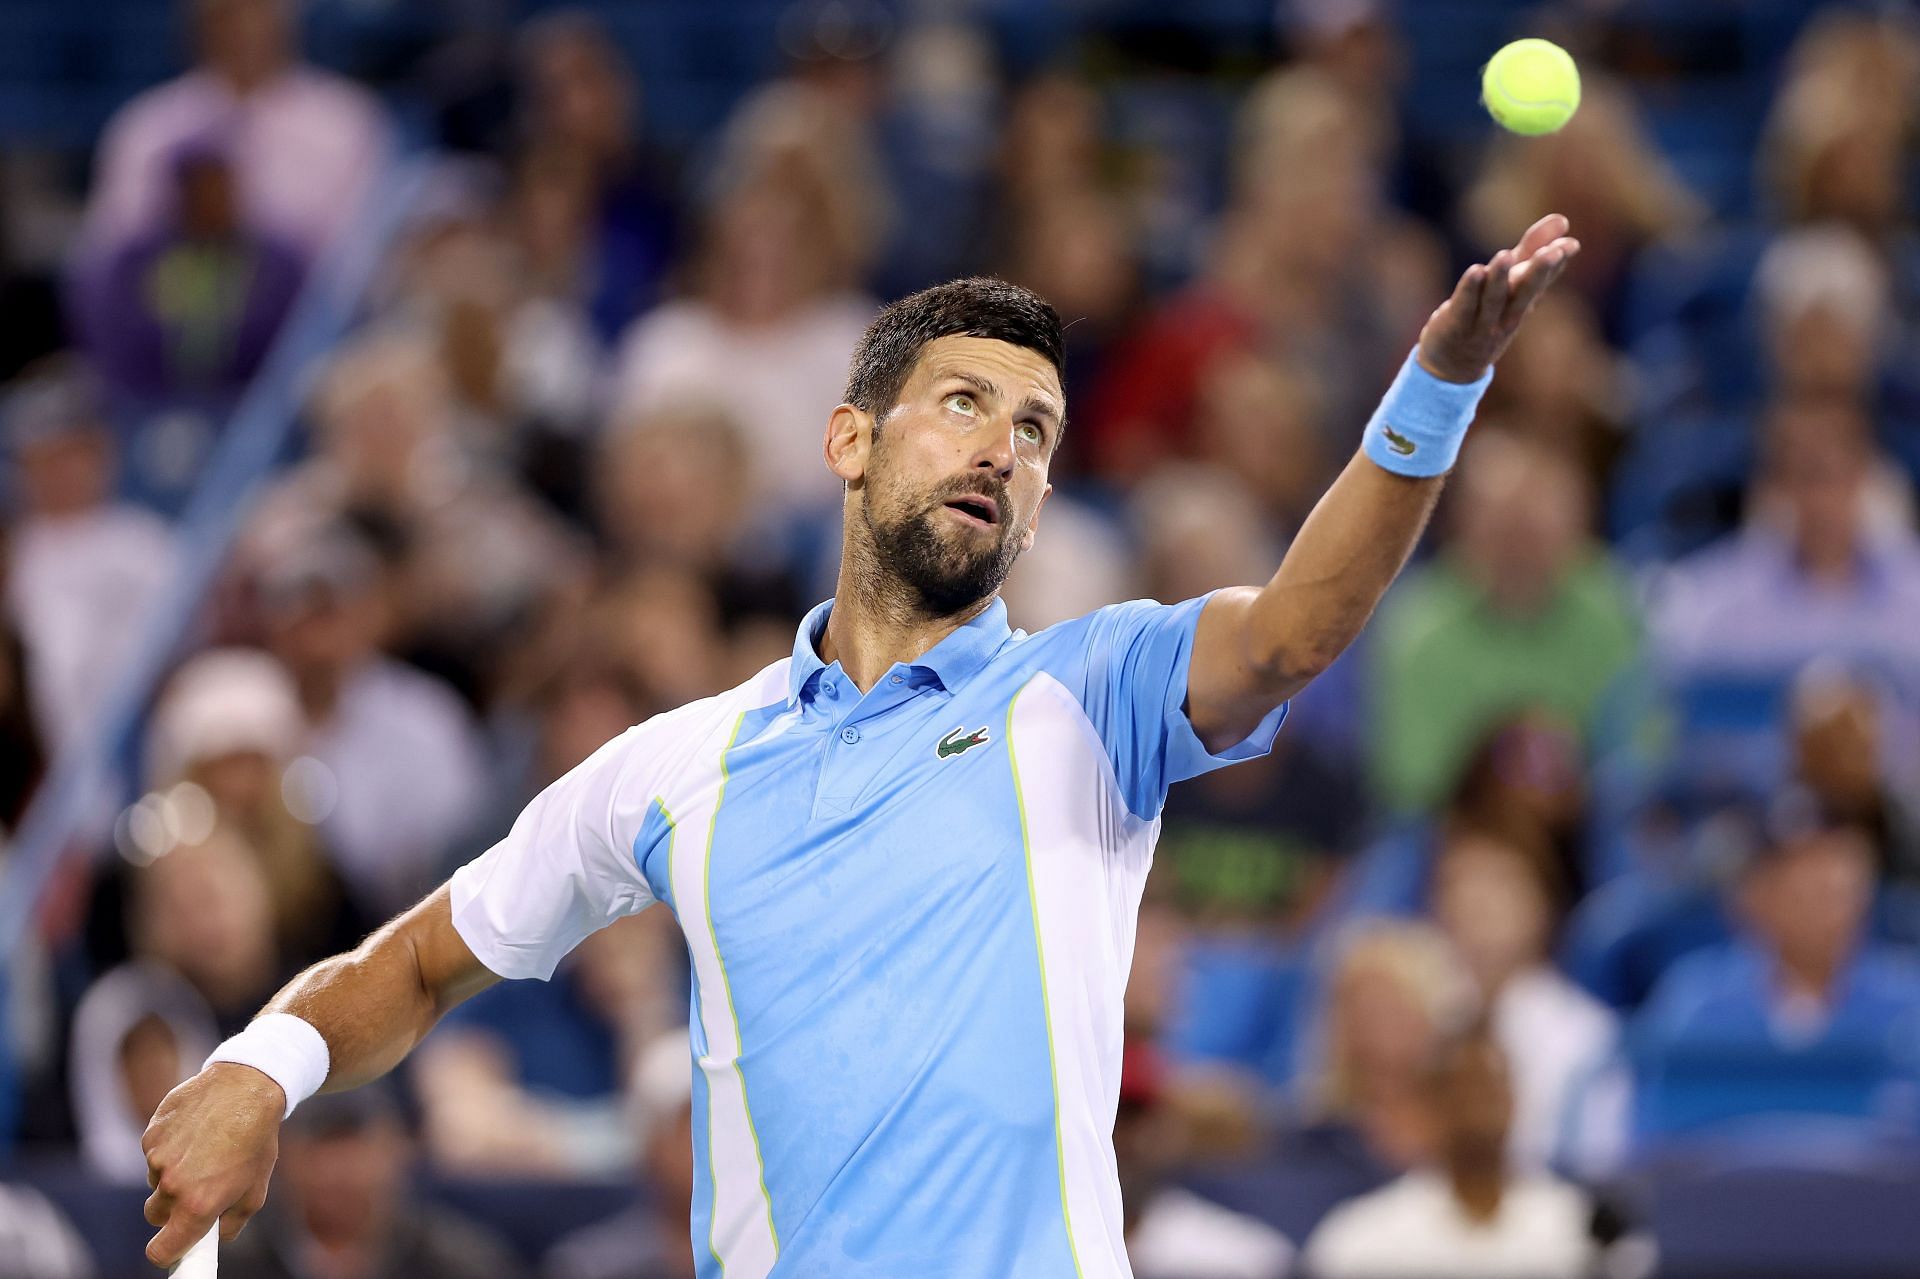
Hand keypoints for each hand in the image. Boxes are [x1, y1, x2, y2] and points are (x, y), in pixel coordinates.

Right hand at [141, 1063, 283, 1267]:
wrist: (247, 1087)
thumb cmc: (256, 1141)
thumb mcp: (255, 1189)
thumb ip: (231, 1223)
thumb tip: (213, 1238)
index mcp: (198, 1204)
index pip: (162, 1250)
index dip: (166, 1253)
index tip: (174, 1248)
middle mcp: (172, 1184)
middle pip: (155, 1215)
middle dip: (172, 1209)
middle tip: (197, 1189)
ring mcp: (158, 1157)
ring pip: (156, 1180)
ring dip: (172, 1173)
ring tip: (205, 1149)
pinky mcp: (150, 1134)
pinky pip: (154, 1152)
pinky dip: (169, 1147)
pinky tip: (195, 1131)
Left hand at [1417, 214, 1580, 383]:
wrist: (1453, 366)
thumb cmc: (1488, 316)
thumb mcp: (1512, 282)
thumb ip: (1532, 249)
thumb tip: (1562, 219)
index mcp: (1524, 302)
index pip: (1542, 281)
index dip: (1556, 264)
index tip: (1570, 245)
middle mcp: (1507, 314)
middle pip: (1525, 293)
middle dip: (1539, 272)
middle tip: (1553, 252)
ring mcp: (1482, 323)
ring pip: (1494, 299)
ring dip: (1500, 278)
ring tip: (1505, 254)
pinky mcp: (1455, 324)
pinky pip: (1465, 307)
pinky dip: (1470, 290)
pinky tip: (1475, 271)